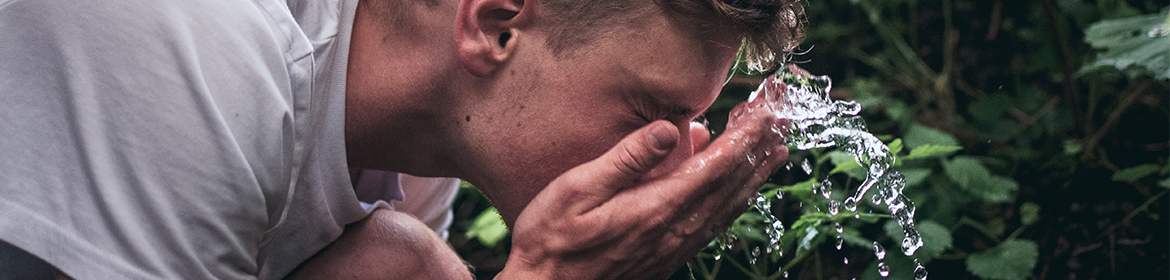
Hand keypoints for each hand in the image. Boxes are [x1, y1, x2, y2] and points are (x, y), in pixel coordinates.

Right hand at [497, 97, 788, 278]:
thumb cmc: (551, 239)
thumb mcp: (578, 189)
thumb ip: (627, 158)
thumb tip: (669, 130)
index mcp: (657, 207)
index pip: (716, 166)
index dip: (745, 137)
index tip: (766, 112)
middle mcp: (675, 230)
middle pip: (731, 186)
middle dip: (758, 152)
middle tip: (781, 124)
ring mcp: (673, 247)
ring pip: (727, 208)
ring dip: (753, 177)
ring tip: (775, 153)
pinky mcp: (666, 258)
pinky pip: (713, 225)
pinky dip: (733, 202)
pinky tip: (736, 193)